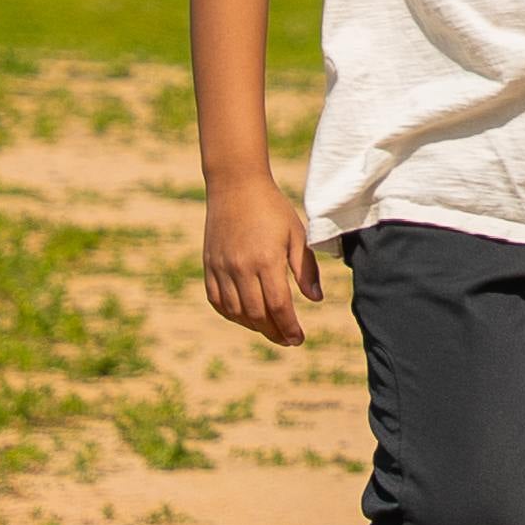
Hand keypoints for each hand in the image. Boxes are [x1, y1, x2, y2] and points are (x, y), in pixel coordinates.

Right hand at [199, 174, 318, 346]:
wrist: (235, 186)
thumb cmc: (272, 208)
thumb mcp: (296, 234)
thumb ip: (305, 268)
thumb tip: (315, 299)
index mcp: (266, 260)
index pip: (278, 306)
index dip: (289, 327)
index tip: (299, 338)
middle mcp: (241, 267)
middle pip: (257, 314)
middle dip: (274, 332)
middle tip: (288, 339)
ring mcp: (221, 267)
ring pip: (235, 312)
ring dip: (254, 326)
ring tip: (270, 328)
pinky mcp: (209, 265)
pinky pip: (216, 300)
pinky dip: (231, 314)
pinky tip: (245, 317)